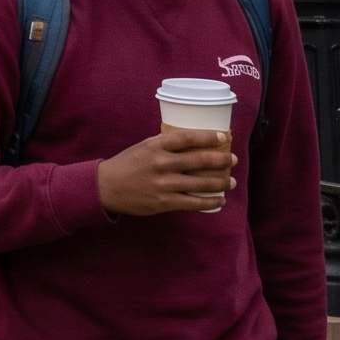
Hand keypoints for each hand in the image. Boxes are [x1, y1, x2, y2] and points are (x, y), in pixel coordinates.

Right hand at [95, 128, 234, 216]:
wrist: (106, 187)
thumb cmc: (127, 164)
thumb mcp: (144, 147)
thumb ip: (165, 146)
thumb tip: (193, 145)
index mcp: (155, 146)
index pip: (187, 138)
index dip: (208, 137)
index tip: (223, 137)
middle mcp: (161, 163)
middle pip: (198, 160)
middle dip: (220, 160)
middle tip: (232, 160)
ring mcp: (164, 184)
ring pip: (200, 183)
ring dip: (220, 182)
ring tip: (231, 182)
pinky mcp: (164, 202)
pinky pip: (193, 203)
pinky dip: (209, 202)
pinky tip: (219, 200)